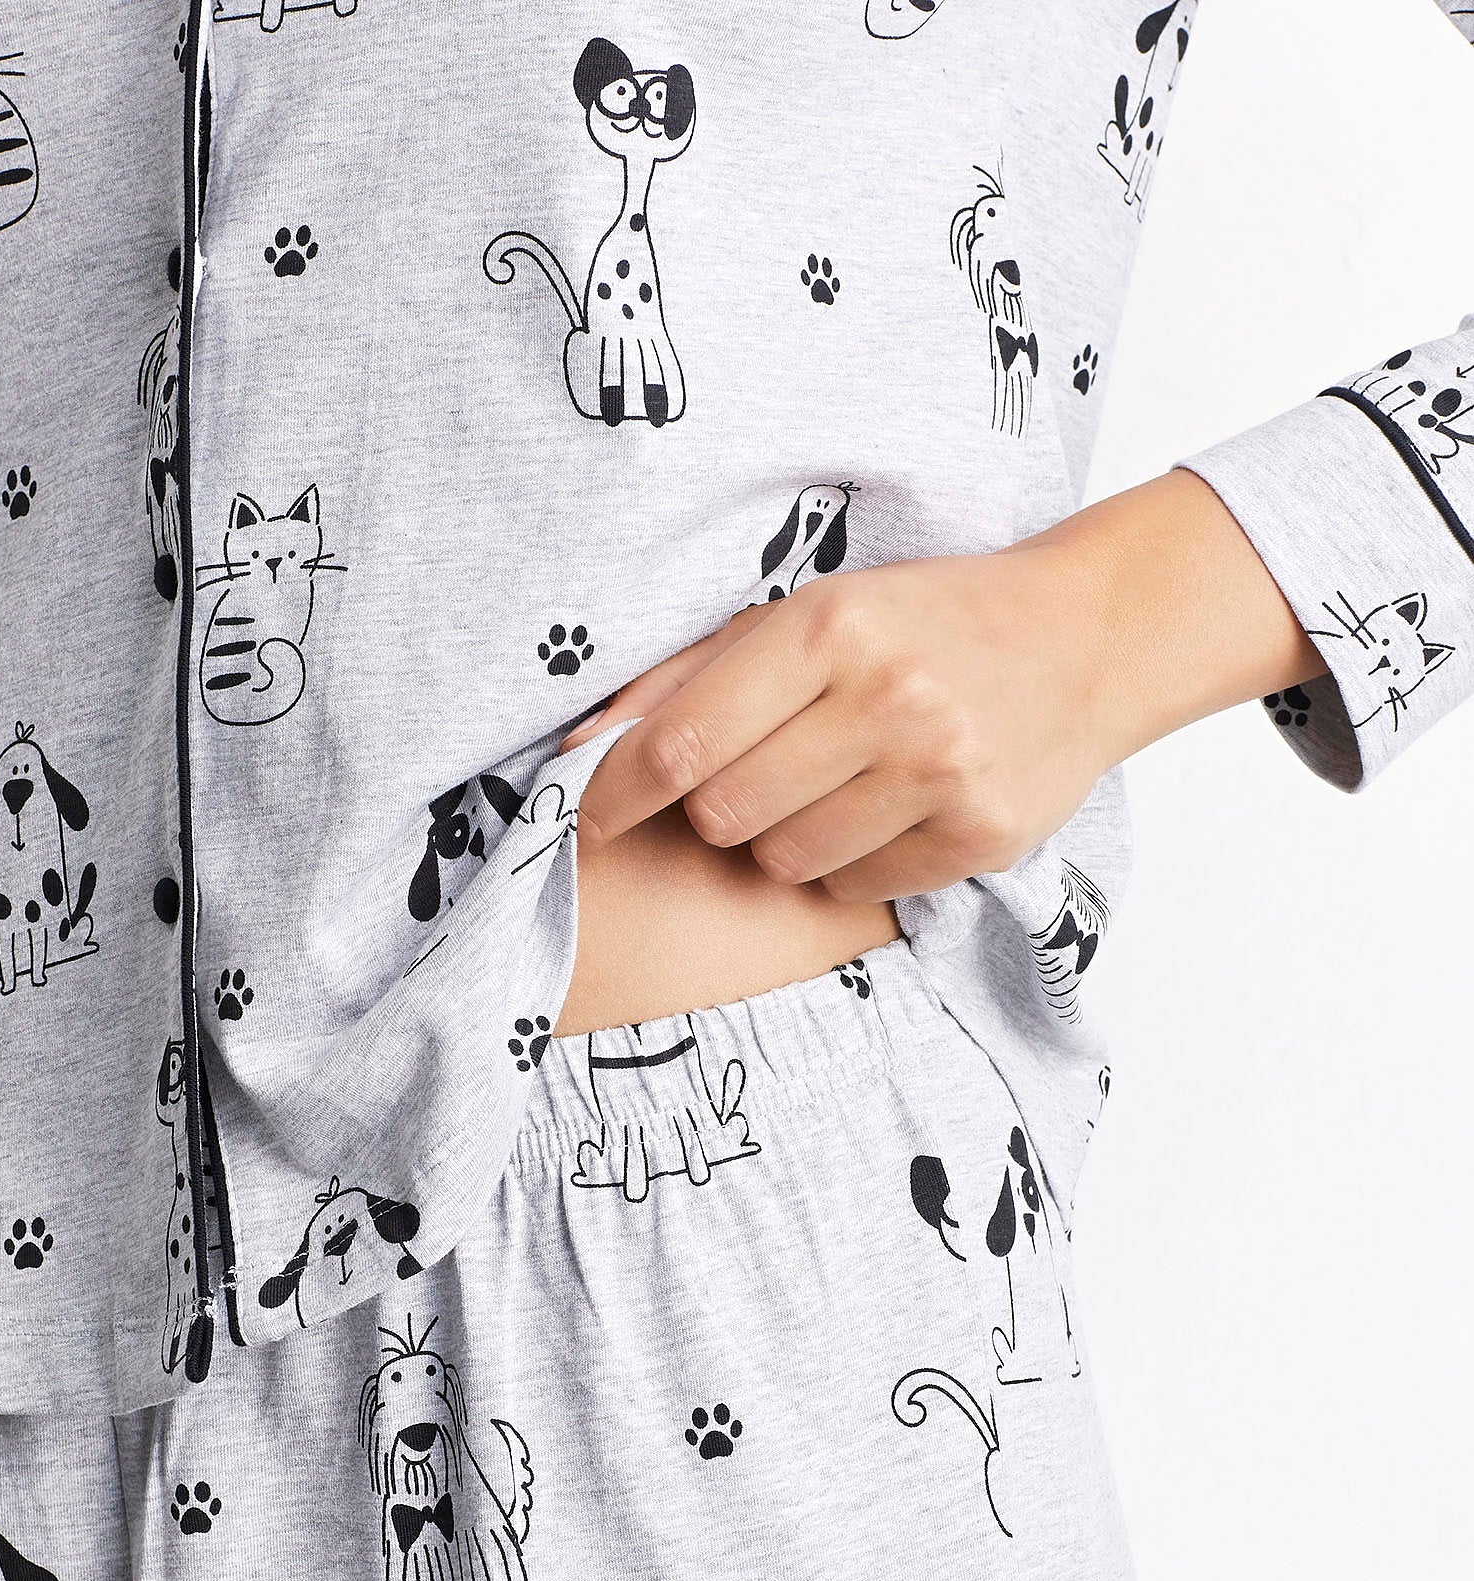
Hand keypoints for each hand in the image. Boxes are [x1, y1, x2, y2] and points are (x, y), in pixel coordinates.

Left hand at [565, 468, 1326, 900]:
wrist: (1084, 638)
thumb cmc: (922, 621)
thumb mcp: (807, 611)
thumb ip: (689, 676)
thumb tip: (580, 750)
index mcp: (829, 627)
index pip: (681, 743)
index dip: (615, 793)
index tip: (586, 819)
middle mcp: (888, 698)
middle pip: (723, 814)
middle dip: (718, 805)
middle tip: (761, 770)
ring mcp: (940, 772)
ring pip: (784, 860)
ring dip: (783, 836)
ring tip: (833, 783)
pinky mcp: (980, 834)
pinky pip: (854, 885)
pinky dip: (849, 859)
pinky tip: (887, 808)